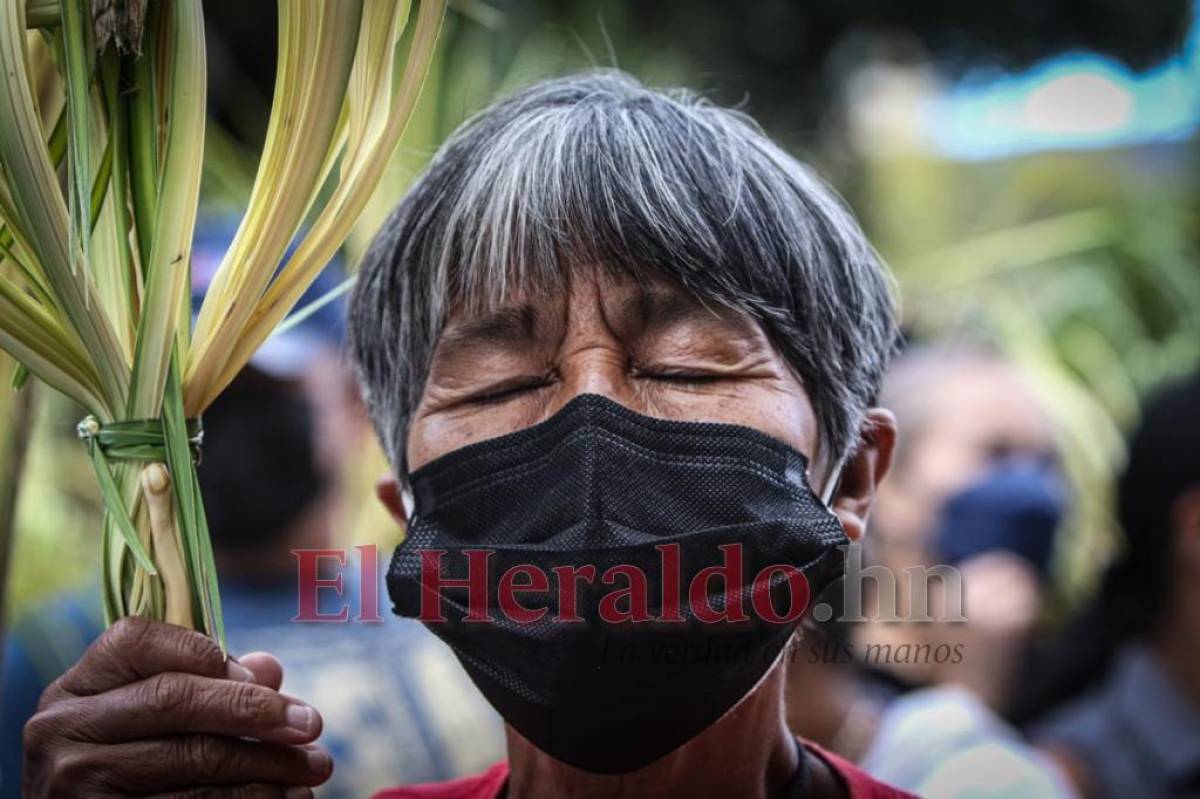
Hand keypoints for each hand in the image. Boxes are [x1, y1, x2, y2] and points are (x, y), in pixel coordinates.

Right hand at [23, 616, 331, 797]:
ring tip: (314, 766)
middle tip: (312, 722)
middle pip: (174, 699)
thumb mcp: (148, 717)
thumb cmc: (128, 763)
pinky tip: (287, 796)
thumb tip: (269, 669)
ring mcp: (76, 782)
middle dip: (255, 709)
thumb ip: (206, 685)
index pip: (137, 640)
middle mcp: (64, 730)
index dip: (206, 653)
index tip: (263, 678)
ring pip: (193, 760)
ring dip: (268, 764)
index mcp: (75, 687)